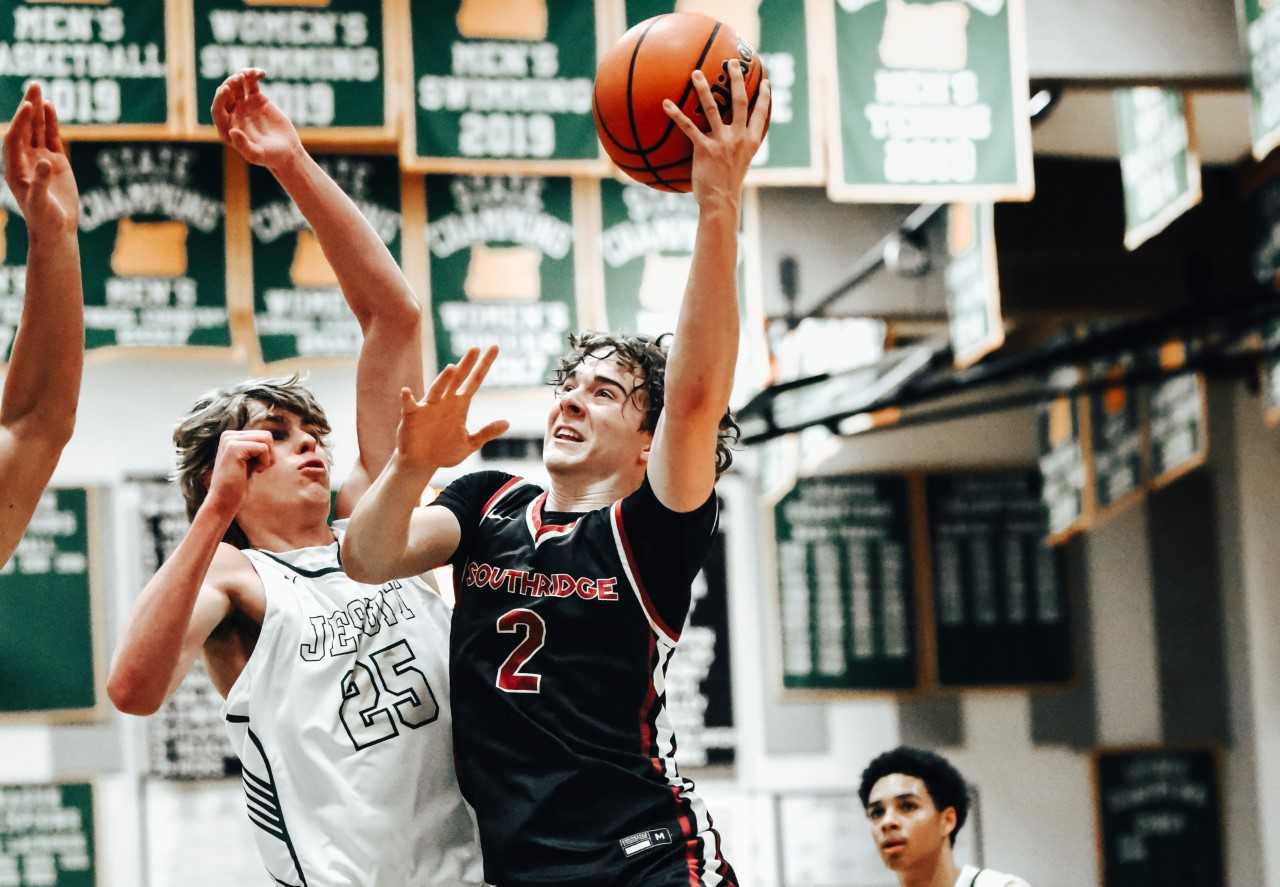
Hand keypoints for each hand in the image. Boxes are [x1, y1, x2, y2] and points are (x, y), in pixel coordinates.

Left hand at [3, 82, 77, 236]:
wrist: (57, 230)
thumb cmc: (44, 220)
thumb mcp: (40, 204)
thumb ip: (41, 183)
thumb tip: (46, 161)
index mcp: (14, 168)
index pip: (15, 138)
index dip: (21, 122)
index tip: (28, 107)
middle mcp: (24, 159)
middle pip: (25, 128)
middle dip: (28, 107)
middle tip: (32, 86)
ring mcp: (40, 159)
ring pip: (37, 129)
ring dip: (38, 110)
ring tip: (39, 89)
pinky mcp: (56, 161)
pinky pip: (51, 137)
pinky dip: (51, 123)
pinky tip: (50, 107)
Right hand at [204, 430, 274, 515]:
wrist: (223, 502)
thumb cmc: (238, 485)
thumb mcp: (249, 462)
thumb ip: (256, 448)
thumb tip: (269, 436)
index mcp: (232, 436)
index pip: (265, 435)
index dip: (267, 454)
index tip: (253, 467)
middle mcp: (228, 435)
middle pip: (267, 435)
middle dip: (269, 455)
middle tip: (255, 470)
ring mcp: (229, 440)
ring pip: (266, 439)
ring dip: (266, 459)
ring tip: (253, 470)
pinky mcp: (233, 448)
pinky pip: (263, 448)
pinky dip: (263, 463)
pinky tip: (252, 472)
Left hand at [211, 69, 302, 170]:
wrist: (287, 151)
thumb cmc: (271, 157)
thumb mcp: (257, 155)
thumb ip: (244, 146)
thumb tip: (232, 131)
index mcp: (227, 128)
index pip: (218, 110)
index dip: (220, 99)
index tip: (227, 89)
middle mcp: (232, 114)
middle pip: (225, 95)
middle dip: (230, 84)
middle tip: (240, 78)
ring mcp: (243, 105)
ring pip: (237, 85)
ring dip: (241, 76)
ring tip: (250, 74)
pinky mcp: (256, 99)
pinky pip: (251, 83)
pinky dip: (254, 76)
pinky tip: (261, 73)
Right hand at [397, 346, 508, 470]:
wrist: (421, 464)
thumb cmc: (444, 452)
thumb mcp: (469, 443)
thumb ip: (486, 432)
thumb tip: (507, 422)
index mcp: (459, 405)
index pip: (475, 380)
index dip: (484, 365)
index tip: (494, 347)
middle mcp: (445, 401)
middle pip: (457, 379)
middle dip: (466, 364)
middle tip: (475, 348)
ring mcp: (428, 407)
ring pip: (437, 389)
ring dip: (443, 379)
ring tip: (452, 368)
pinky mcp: (411, 416)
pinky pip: (409, 405)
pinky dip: (407, 398)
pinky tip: (406, 392)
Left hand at [663, 63, 769, 208]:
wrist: (721, 202)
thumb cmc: (727, 186)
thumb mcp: (739, 165)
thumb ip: (737, 149)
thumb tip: (729, 141)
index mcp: (750, 141)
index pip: (761, 114)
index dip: (765, 98)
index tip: (766, 83)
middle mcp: (739, 138)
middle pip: (740, 101)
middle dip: (737, 79)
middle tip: (732, 62)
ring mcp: (722, 142)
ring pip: (713, 108)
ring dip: (704, 88)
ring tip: (696, 73)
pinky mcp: (705, 149)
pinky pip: (688, 127)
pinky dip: (676, 114)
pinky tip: (665, 104)